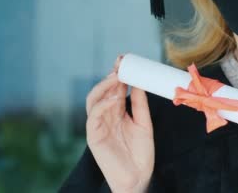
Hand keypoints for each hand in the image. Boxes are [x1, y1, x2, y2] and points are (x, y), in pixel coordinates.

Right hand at [86, 54, 154, 192]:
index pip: (114, 88)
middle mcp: (105, 115)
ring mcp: (98, 125)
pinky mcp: (93, 137)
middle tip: (121, 64)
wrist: (138, 178)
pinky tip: (114, 100)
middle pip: (102, 90)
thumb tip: (139, 82)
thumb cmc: (140, 154)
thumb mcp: (144, 124)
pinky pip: (93, 117)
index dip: (118, 74)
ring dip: (104, 87)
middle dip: (110, 76)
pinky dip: (102, 106)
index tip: (126, 60)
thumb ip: (139, 104)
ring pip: (93, 100)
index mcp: (117, 111)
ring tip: (117, 78)